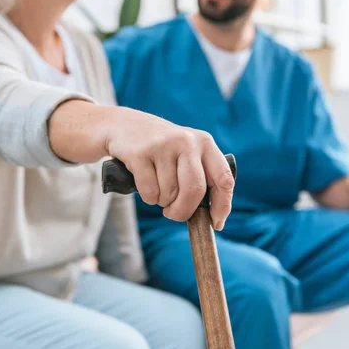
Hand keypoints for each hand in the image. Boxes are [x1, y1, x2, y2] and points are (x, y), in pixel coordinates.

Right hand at [105, 107, 233, 229]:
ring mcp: (163, 146)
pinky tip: (145, 182)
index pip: (224, 179)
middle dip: (184, 211)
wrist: (125, 125)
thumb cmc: (163, 149)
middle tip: (174, 214)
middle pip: (194, 191)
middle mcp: (187, 141)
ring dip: (163, 201)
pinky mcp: (141, 153)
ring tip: (157, 185)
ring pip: (169, 194)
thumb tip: (214, 218)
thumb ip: (202, 177)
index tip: (216, 223)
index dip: (222, 205)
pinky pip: (150, 192)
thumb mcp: (187, 152)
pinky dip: (148, 197)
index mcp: (205, 143)